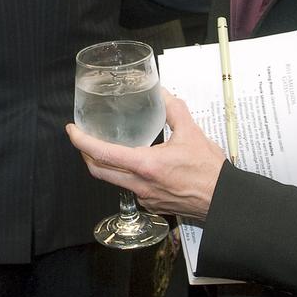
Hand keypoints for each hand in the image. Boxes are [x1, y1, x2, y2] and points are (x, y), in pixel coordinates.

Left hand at [67, 90, 225, 220]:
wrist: (224, 201)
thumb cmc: (210, 171)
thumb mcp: (192, 133)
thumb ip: (173, 109)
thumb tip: (161, 92)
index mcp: (146, 165)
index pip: (102, 154)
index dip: (81, 141)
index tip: (72, 130)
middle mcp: (140, 184)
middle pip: (99, 171)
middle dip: (85, 153)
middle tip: (82, 138)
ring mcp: (144, 197)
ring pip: (113, 181)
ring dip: (104, 164)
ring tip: (104, 147)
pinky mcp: (152, 204)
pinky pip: (129, 188)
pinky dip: (124, 174)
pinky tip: (132, 163)